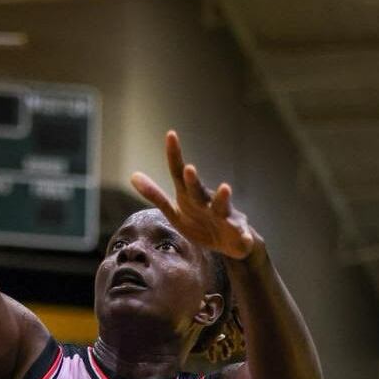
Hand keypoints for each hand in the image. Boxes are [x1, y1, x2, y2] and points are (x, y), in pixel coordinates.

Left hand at [131, 131, 256, 260]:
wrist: (229, 243)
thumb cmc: (200, 223)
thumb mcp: (175, 212)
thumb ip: (156, 195)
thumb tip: (133, 175)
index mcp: (190, 196)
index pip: (179, 173)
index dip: (175, 155)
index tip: (171, 135)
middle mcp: (208, 201)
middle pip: (198, 191)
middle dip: (193, 181)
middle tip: (189, 169)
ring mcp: (225, 216)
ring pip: (223, 206)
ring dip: (223, 198)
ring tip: (225, 188)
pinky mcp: (238, 232)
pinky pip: (242, 235)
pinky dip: (244, 236)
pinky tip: (245, 237)